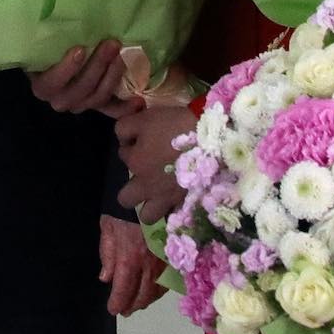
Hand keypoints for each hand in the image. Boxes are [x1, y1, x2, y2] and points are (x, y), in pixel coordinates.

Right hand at [28, 41, 133, 117]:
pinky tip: (138, 101)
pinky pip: (111, 110)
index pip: (51, 82)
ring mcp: (79, 103)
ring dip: (113, 77)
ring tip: (124, 57)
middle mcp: (59, 98)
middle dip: (98, 66)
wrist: (56, 58)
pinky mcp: (96, 104)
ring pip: (97, 97)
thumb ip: (50, 36)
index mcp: (43, 85)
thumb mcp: (46, 41)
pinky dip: (125, 107)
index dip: (66, 69)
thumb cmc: (49, 45)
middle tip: (112, 44)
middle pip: (80, 89)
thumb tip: (55, 13)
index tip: (80, 49)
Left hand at [98, 215, 164, 315]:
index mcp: (129, 257)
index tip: (113, 309)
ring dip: (147, 299)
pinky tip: (154, 290)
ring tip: (138, 303)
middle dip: (133, 305)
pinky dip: (161, 288)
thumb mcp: (108, 228)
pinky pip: (170, 279)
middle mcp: (148, 263)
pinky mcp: (173, 255)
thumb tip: (106, 278)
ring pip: (157, 289)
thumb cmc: (124, 210)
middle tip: (125, 310)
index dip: (118, 303)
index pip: (123, 289)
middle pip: (142, 295)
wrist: (151, 192)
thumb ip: (107, 254)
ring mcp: (164, 260)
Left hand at [115, 101, 196, 223]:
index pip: (123, 155)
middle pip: (126, 199)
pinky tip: (178, 196)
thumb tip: (123, 141)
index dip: (131, 145)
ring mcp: (166, 198)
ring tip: (160, 194)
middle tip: (146, 176)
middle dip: (131, 189)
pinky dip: (172, 208)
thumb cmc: (175, 126)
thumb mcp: (144, 119)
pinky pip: (173, 215)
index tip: (145, 138)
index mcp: (136, 163)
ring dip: (150, 206)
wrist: (211, 140)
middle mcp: (147, 186)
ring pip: (148, 215)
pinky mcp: (185, 203)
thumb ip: (125, 129)